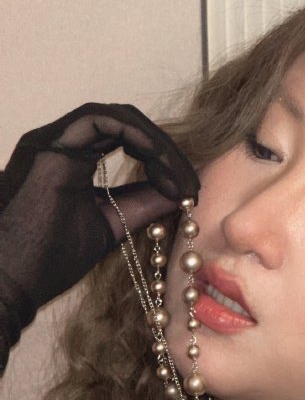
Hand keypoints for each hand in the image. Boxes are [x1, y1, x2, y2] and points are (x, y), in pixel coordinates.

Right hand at [0, 102, 199, 315]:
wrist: (12, 282)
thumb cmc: (49, 260)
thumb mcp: (112, 225)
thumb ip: (143, 203)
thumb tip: (181, 192)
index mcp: (69, 157)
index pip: (124, 136)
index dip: (161, 156)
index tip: (186, 189)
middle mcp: (58, 141)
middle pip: (125, 121)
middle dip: (165, 149)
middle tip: (191, 183)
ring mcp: (50, 140)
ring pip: (117, 116)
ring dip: (157, 144)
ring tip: (181, 180)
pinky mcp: (49, 149)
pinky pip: (102, 122)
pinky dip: (139, 139)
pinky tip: (161, 166)